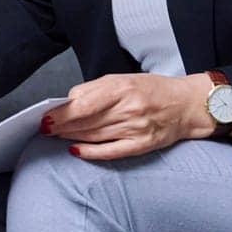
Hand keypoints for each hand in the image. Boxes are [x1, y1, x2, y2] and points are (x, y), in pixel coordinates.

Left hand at [41, 73, 215, 160]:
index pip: (82, 104)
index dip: (60, 113)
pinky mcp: (142, 145)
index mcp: (121, 88)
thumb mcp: (122, 79)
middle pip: (85, 122)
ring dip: (71, 137)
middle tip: (45, 128)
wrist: (187, 104)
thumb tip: (68, 102)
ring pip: (94, 136)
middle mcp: (129, 109)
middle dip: (61, 126)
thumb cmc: (152, 90)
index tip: (45, 117)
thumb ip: (94, 89)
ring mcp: (136, 129)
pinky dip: (91, 152)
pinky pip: (111, 151)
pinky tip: (76, 150)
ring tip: (56, 136)